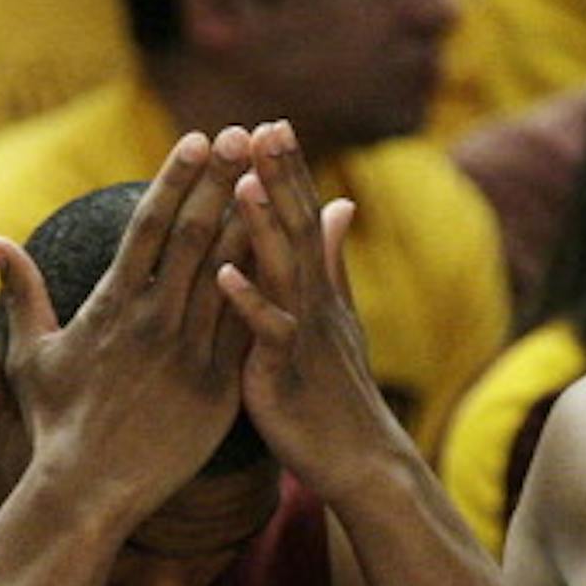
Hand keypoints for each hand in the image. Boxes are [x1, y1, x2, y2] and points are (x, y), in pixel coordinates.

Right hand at [0, 126, 255, 523]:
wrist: (88, 490)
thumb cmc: (57, 424)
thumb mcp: (32, 353)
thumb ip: (22, 291)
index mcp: (112, 304)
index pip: (150, 225)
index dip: (176, 178)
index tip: (199, 139)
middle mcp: (154, 320)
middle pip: (197, 235)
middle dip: (223, 182)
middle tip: (247, 134)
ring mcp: (190, 353)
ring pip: (229, 274)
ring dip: (252, 222)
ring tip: (274, 178)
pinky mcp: (218, 387)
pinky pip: (248, 329)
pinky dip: (267, 290)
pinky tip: (290, 256)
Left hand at [216, 121, 407, 499]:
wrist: (361, 463)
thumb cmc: (340, 395)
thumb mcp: (342, 320)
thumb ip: (336, 261)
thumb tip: (343, 205)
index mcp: (319, 292)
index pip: (306, 220)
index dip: (291, 173)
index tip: (273, 123)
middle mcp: (314, 306)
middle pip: (298, 231)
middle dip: (281, 180)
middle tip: (265, 126)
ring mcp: (301, 338)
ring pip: (284, 273)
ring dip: (263, 226)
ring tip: (242, 181)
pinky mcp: (284, 375)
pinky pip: (266, 335)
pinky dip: (248, 303)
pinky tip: (224, 274)